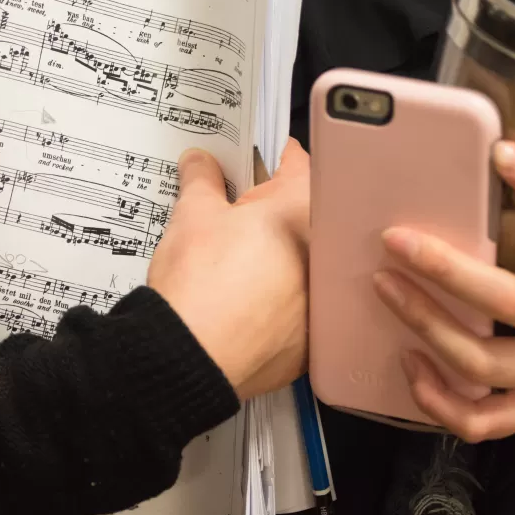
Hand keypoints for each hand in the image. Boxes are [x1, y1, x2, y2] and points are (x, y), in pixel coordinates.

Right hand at [149, 140, 309, 400]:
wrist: (190, 357)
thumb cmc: (197, 283)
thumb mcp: (192, 215)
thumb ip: (202, 179)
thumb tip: (201, 162)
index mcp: (301, 209)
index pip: (297, 163)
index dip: (272, 157)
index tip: (256, 161)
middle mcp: (323, 252)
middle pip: (301, 218)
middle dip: (273, 214)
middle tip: (236, 219)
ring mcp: (321, 298)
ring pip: (302, 265)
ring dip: (279, 259)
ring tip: (238, 266)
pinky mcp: (311, 337)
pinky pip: (299, 308)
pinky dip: (279, 302)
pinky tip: (246, 305)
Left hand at [372, 141, 514, 458]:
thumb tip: (495, 180)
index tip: (501, 152)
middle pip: (508, 302)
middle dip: (445, 270)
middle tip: (396, 240)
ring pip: (481, 363)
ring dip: (425, 325)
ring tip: (387, 288)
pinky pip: (481, 420)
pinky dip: (437, 400)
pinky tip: (411, 365)